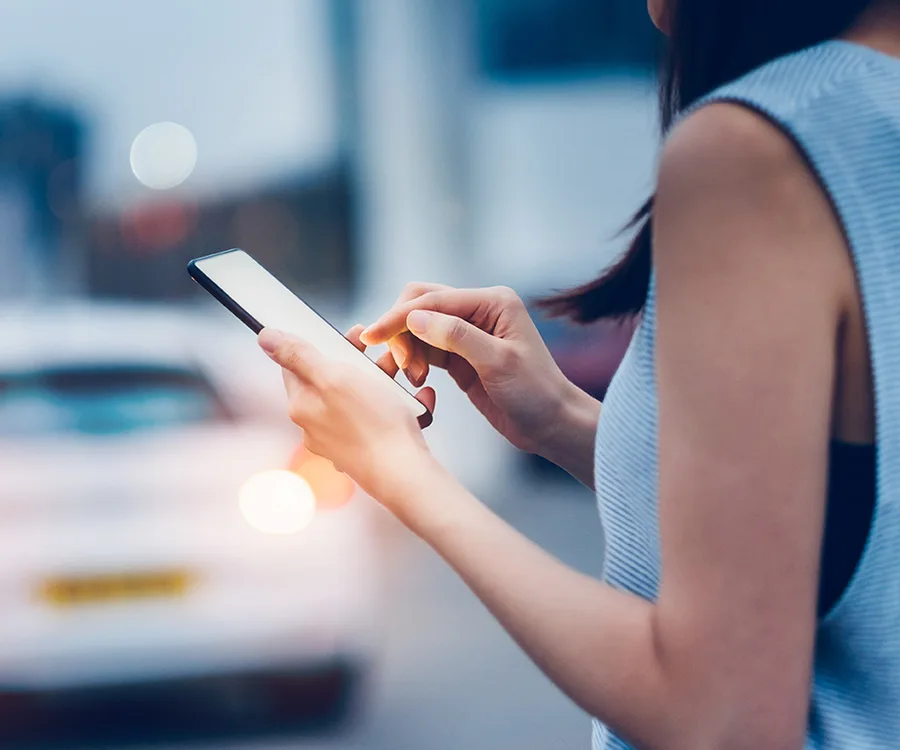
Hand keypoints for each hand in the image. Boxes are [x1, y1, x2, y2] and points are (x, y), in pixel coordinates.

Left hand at [257, 325, 436, 504]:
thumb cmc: (373, 426)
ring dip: (382, 381)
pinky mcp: (367, 448)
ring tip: (402, 376)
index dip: (321, 344)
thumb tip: (265, 337)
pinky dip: (398, 404)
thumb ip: (298, 355)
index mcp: (302, 406)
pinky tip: (414, 401)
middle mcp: (317, 426)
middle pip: (332, 380)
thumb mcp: (333, 378)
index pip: (297, 366)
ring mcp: (343, 439)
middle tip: (381, 353)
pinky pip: (382, 416)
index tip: (346, 336)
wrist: (406, 474)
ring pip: (360, 396)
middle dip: (359, 362)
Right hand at [360, 283, 577, 455]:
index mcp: (493, 301)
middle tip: (397, 365)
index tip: (371, 336)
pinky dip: (414, 361)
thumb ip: (456, 336)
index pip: (433, 299)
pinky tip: (415, 381)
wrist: (551, 425)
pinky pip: (426, 349)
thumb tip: (414, 317)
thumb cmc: (535, 393)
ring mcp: (469, 333)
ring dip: (406, 350)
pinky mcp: (461, 356)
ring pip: (419, 329)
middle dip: (401, 331)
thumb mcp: (498, 362)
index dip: (399, 316)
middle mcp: (479, 310)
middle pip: (421, 305)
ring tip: (412, 379)